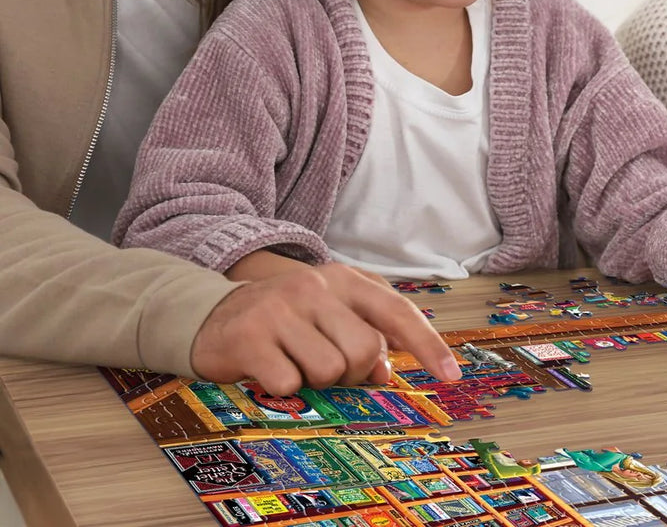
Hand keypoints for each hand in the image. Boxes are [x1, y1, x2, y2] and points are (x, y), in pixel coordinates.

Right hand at [192, 260, 460, 393]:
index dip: (428, 345)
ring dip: (314, 382)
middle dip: (351, 372)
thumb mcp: (327, 318)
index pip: (397, 312)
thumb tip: (386, 371)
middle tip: (323, 366)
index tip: (451, 375)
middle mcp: (316, 286)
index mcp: (344, 280)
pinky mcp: (251, 336)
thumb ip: (363, 336)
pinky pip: (289, 384)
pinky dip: (283, 390)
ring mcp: (283, 308)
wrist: (211, 316)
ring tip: (293, 363)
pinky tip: (268, 370)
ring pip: (330, 371)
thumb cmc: (283, 321)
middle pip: (365, 351)